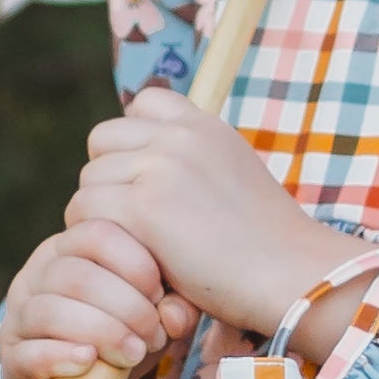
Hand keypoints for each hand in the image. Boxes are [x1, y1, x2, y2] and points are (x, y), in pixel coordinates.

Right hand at [0, 208, 191, 378]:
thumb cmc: (122, 337)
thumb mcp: (153, 315)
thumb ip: (171, 306)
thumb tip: (174, 315)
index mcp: (70, 249)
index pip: (96, 233)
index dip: (134, 262)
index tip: (161, 295)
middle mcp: (37, 273)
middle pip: (77, 274)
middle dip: (125, 306)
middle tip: (155, 334)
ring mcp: (18, 315)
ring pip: (51, 310)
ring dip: (101, 332)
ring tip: (133, 353)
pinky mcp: (10, 358)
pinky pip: (29, 352)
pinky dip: (62, 356)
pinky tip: (90, 362)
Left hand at [69, 94, 368, 345]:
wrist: (292, 275)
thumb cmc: (266, 246)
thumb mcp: (234, 178)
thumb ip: (193, 164)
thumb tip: (145, 173)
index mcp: (205, 125)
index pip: (142, 103)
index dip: (132, 141)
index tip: (146, 181)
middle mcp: (180, 136)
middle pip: (102, 141)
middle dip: (110, 180)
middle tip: (134, 223)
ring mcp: (160, 168)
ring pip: (89, 180)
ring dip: (102, 215)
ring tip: (136, 247)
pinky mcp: (144, 207)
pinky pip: (86, 212)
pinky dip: (98, 240)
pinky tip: (131, 261)